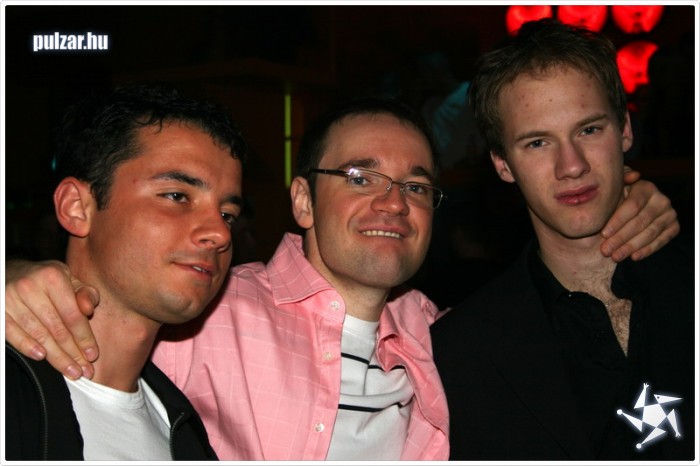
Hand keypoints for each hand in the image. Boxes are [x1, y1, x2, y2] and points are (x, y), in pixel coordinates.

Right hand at [5, 260, 99, 378]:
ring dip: (55, 357)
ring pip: (38, 334)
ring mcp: (10, 299)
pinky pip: (12, 333)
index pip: (72, 315)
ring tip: (70, 371)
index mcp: (52, 277)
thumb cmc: (46, 279)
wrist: (10, 271)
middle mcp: (30, 287)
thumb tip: (89, 310)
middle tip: (84, 371)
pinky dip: (27, 346)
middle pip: (56, 328)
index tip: (92, 355)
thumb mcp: (69, 279)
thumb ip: (85, 293)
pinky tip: (41, 357)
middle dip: (72, 353)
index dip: (84, 337)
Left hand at [600, 169, 678, 261]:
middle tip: (606, 250)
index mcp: (646, 187)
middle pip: (640, 222)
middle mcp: (661, 199)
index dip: (617, 221)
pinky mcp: (674, 226)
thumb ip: (618, 183)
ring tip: (615, 256)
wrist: (632, 208)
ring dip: (631, 247)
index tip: (603, 234)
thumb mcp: (616, 190)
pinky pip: (661, 241)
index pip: (632, 206)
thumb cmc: (618, 199)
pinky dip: (647, 250)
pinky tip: (633, 257)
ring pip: (649, 233)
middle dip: (620, 238)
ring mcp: (669, 213)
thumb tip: (632, 176)